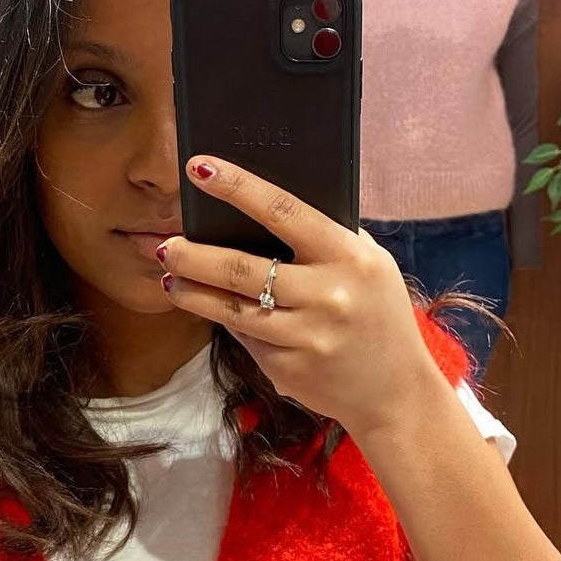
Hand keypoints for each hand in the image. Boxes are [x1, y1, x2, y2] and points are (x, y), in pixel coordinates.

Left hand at [159, 156, 441, 439]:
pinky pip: (243, 336)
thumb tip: (263, 203)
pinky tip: (205, 306)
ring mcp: (305, 337)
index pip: (283, 210)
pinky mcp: (287, 368)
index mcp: (348, 256)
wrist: (395, 392)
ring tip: (169, 276)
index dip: (236, 186)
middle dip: (192, 254)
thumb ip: (328, 236)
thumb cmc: (378, 314)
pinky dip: (221, 319)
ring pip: (229, 308)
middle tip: (165, 243)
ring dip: (191, 291)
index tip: (199, 168)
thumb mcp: (370, 264)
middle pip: (240, 267)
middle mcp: (327, 296)